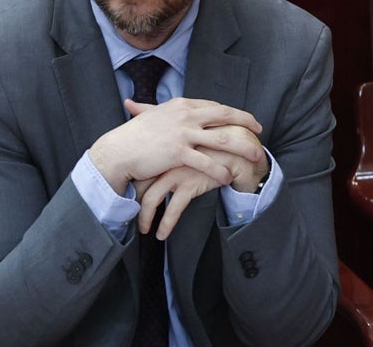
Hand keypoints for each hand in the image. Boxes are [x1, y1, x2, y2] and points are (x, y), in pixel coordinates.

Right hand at [89, 97, 263, 192]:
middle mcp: (186, 115)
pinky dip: (220, 170)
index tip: (243, 119)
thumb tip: (177, 105)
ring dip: (243, 147)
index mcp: (182, 105)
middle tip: (259, 130)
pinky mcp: (178, 153)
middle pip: (226, 116)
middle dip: (246, 122)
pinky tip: (229, 177)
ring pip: (223, 139)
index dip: (232, 113)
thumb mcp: (153, 115)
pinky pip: (206, 162)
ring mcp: (183, 134)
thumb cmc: (133, 135)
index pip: (214, 106)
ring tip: (256, 155)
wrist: (116, 151)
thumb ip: (167, 109)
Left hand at [132, 127, 267, 239]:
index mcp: (167, 144)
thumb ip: (178, 139)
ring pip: (151, 197)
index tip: (128, 194)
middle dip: (131, 201)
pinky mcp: (192, 183)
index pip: (141, 165)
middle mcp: (168, 157)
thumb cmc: (219, 143)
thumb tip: (164, 147)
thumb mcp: (196, 137)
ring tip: (144, 228)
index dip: (132, 182)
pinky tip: (161, 234)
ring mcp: (179, 170)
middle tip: (129, 214)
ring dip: (145, 217)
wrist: (244, 149)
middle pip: (139, 182)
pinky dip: (165, 224)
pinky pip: (173, 208)